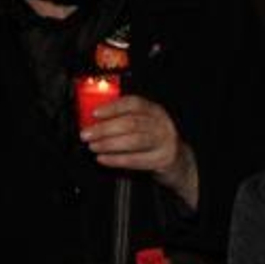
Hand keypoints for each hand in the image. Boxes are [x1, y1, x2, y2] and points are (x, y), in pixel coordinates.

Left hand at [81, 95, 199, 208]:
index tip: (95, 113)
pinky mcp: (162, 159)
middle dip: (105, 128)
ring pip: (134, 141)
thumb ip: (122, 118)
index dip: (113, 108)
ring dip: (109, 144)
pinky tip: (104, 159)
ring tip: (93, 146)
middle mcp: (161, 124)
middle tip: (87, 134)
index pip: (134, 104)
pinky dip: (117, 160)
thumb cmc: (153, 139)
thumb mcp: (143, 123)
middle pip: (132, 123)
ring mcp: (164, 142)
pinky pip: (136, 160)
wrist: (177, 159)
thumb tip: (92, 119)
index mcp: (154, 111)